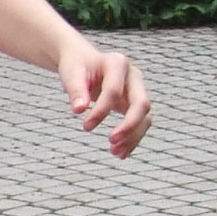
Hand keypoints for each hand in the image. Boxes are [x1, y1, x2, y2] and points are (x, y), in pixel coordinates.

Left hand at [60, 37, 151, 157]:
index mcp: (117, 63)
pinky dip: (132, 139)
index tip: (85, 126)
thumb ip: (76, 90)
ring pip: (145, 117)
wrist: (84, 62)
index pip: (114, 91)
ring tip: (115, 152)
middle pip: (141, 103)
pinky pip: (141, 124)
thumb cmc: (77, 66)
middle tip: (111, 141)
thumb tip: (79, 110)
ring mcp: (137, 90)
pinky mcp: (135, 104)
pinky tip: (120, 153)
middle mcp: (133, 76)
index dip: (101, 111)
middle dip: (129, 125)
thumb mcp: (71, 74)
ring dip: (133, 136)